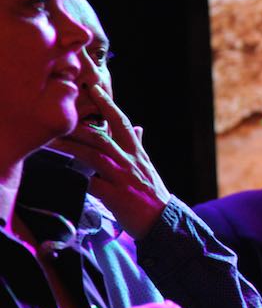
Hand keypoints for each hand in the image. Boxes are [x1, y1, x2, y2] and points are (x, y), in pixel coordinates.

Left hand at [54, 82, 170, 238]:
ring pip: (94, 157)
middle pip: (101, 137)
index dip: (108, 104)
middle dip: (79, 126)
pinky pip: (93, 184)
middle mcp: (129, 161)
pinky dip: (80, 179)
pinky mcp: (116, 195)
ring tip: (52, 142)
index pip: (121, 122)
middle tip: (59, 116)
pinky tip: (67, 175)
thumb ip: (138, 145)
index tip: (93, 88)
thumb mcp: (146, 165)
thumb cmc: (151, 192)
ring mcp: (122, 177)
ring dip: (71, 148)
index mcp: (136, 151)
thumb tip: (138, 127)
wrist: (163, 220)